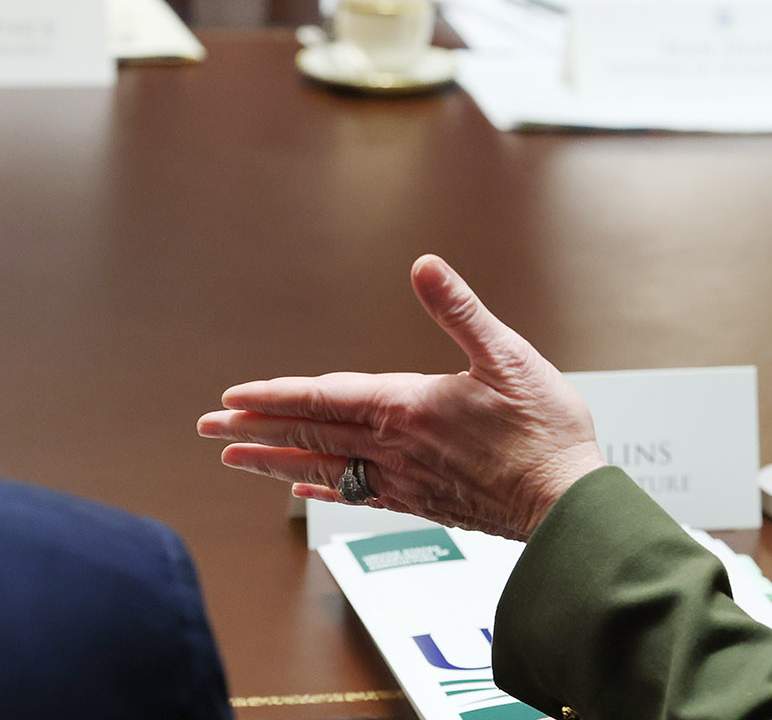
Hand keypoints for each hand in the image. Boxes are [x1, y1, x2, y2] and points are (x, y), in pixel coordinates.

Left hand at [197, 254, 605, 541]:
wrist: (565, 505)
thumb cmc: (543, 431)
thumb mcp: (507, 355)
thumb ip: (459, 310)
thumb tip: (424, 266)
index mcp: (407, 407)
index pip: (322, 399)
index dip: (274, 396)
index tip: (231, 398)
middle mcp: (394, 448)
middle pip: (308, 436)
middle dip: (253, 430)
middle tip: (207, 430)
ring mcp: (404, 480)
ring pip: (323, 468)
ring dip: (274, 462)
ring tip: (235, 460)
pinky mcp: (422, 503)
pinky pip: (357, 495)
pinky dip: (323, 489)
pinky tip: (303, 491)